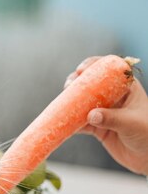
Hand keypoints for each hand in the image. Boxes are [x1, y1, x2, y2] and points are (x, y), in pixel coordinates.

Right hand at [65, 56, 147, 174]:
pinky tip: (63, 122)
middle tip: (68, 87)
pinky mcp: (96, 127)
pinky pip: (79, 123)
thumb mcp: (132, 123)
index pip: (110, 70)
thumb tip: (91, 115)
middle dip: (77, 84)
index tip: (81, 70)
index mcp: (126, 89)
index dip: (94, 66)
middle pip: (91, 84)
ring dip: (70, 103)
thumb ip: (112, 118)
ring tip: (62, 104)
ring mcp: (104, 112)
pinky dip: (70, 123)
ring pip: (82, 103)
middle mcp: (113, 98)